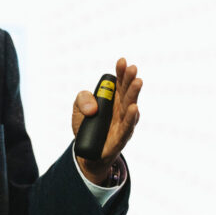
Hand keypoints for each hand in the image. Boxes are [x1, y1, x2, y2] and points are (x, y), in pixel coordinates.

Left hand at [73, 58, 141, 184]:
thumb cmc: (87, 127)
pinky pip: (127, 127)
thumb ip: (82, 100)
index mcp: (113, 100)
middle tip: (132, 68)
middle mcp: (121, 110)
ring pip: (130, 107)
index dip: (120, 73)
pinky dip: (130, 118)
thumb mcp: (77, 109)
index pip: (118, 83)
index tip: (121, 61)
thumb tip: (93, 107)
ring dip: (134, 94)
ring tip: (137, 82)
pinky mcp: (121, 138)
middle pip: (127, 92)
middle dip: (129, 79)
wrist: (88, 152)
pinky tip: (134, 108)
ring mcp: (123, 123)